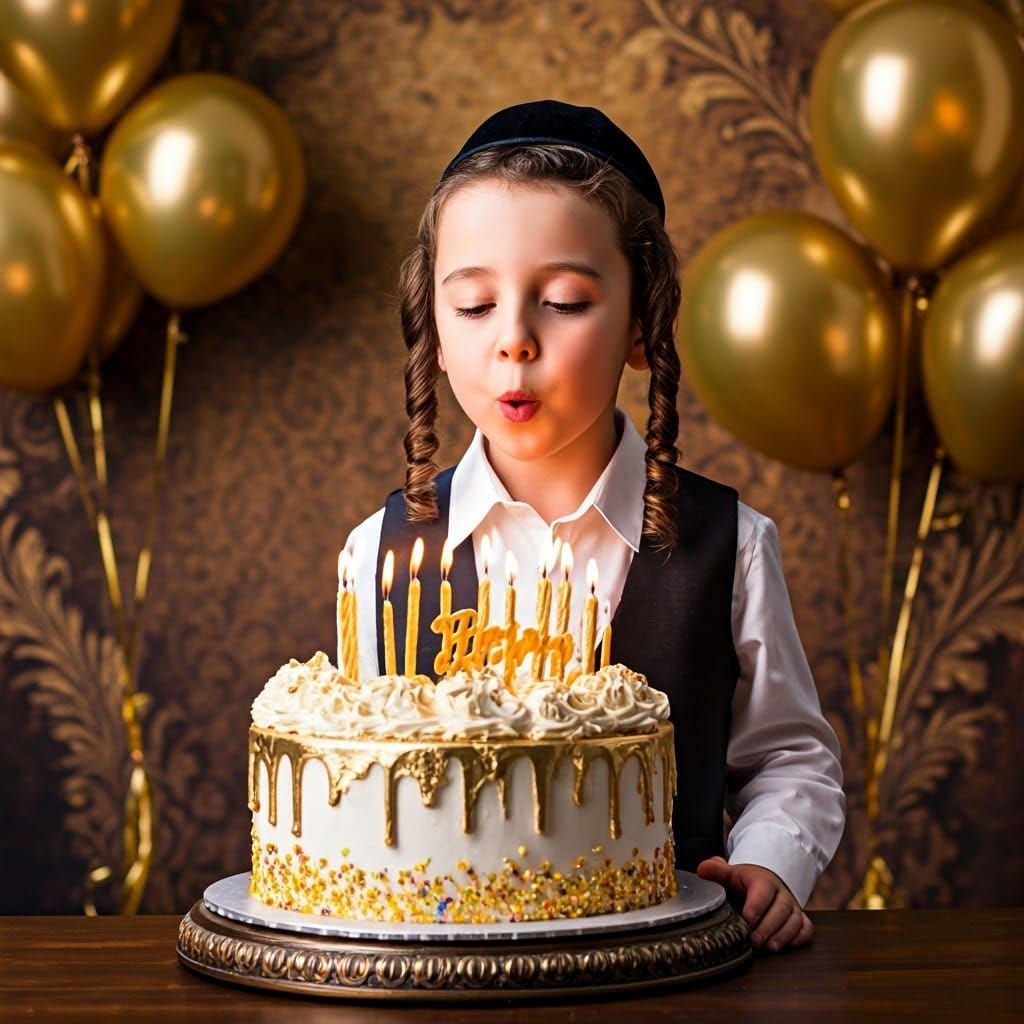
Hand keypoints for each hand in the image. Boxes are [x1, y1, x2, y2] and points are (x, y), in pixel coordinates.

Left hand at [696, 856, 812, 951]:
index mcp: (763, 879)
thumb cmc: (745, 882)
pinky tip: (788, 947)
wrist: (765, 881)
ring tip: (769, 948)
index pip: (763, 890)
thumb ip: (716, 872)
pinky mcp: (800, 919)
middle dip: (769, 926)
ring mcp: (793, 907)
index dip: (756, 905)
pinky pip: (806, 929)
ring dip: (784, 935)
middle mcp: (781, 893)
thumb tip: (702, 870)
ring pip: (795, 919)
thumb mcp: (730, 874)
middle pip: (782, 908)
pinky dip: (799, 938)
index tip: (747, 919)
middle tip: (755, 941)